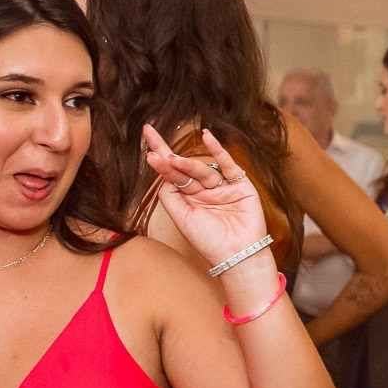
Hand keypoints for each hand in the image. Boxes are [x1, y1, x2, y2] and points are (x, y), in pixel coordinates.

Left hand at [143, 126, 272, 273]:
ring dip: (187, 164)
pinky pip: (228, 165)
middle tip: (149, 133)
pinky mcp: (241, 186)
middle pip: (182, 167)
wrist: (236, 255)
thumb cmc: (208, 241)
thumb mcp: (181, 218)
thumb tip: (162, 172)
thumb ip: (169, 195)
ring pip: (202, 170)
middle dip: (165, 151)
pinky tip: (208, 137)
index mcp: (188, 199)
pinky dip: (219, 151)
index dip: (159, 161)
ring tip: (174, 160)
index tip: (146, 147)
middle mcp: (204, 191)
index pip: (171, 176)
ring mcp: (222, 187)